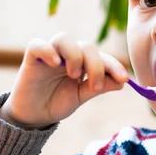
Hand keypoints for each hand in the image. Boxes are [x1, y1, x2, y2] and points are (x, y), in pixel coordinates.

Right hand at [0, 32, 128, 128]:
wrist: (33, 116)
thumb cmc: (56, 102)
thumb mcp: (81, 96)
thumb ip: (99, 87)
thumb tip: (123, 82)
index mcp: (82, 61)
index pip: (101, 56)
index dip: (114, 65)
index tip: (123, 79)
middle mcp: (67, 54)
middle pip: (86, 46)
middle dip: (96, 65)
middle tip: (94, 86)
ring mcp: (49, 54)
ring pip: (64, 38)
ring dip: (74, 55)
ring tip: (74, 75)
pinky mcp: (32, 58)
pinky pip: (38, 44)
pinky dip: (48, 51)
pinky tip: (55, 64)